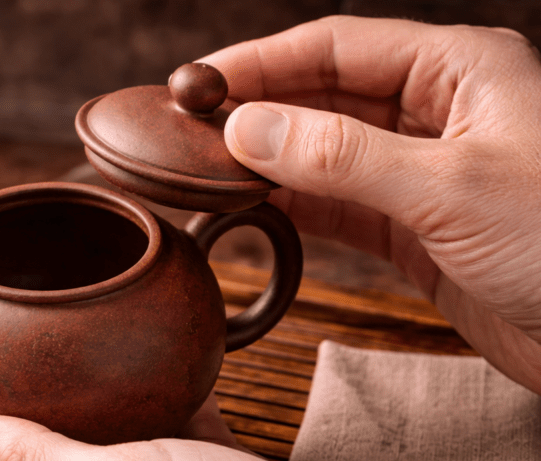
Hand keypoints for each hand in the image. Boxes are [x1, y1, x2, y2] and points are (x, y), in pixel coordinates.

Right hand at [202, 16, 540, 392]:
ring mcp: (421, 171)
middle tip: (186, 129)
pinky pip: (334, 203)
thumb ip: (343, 157)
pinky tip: (247, 205)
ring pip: (322, 152)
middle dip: (256, 110)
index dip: (261, 62)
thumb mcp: (449, 189)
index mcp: (460, 71)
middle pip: (323, 95)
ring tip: (203, 168)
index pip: (338, 47)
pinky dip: (289, 205)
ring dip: (265, 160)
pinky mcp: (412, 227)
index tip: (198, 85)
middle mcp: (437, 112)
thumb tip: (248, 128)